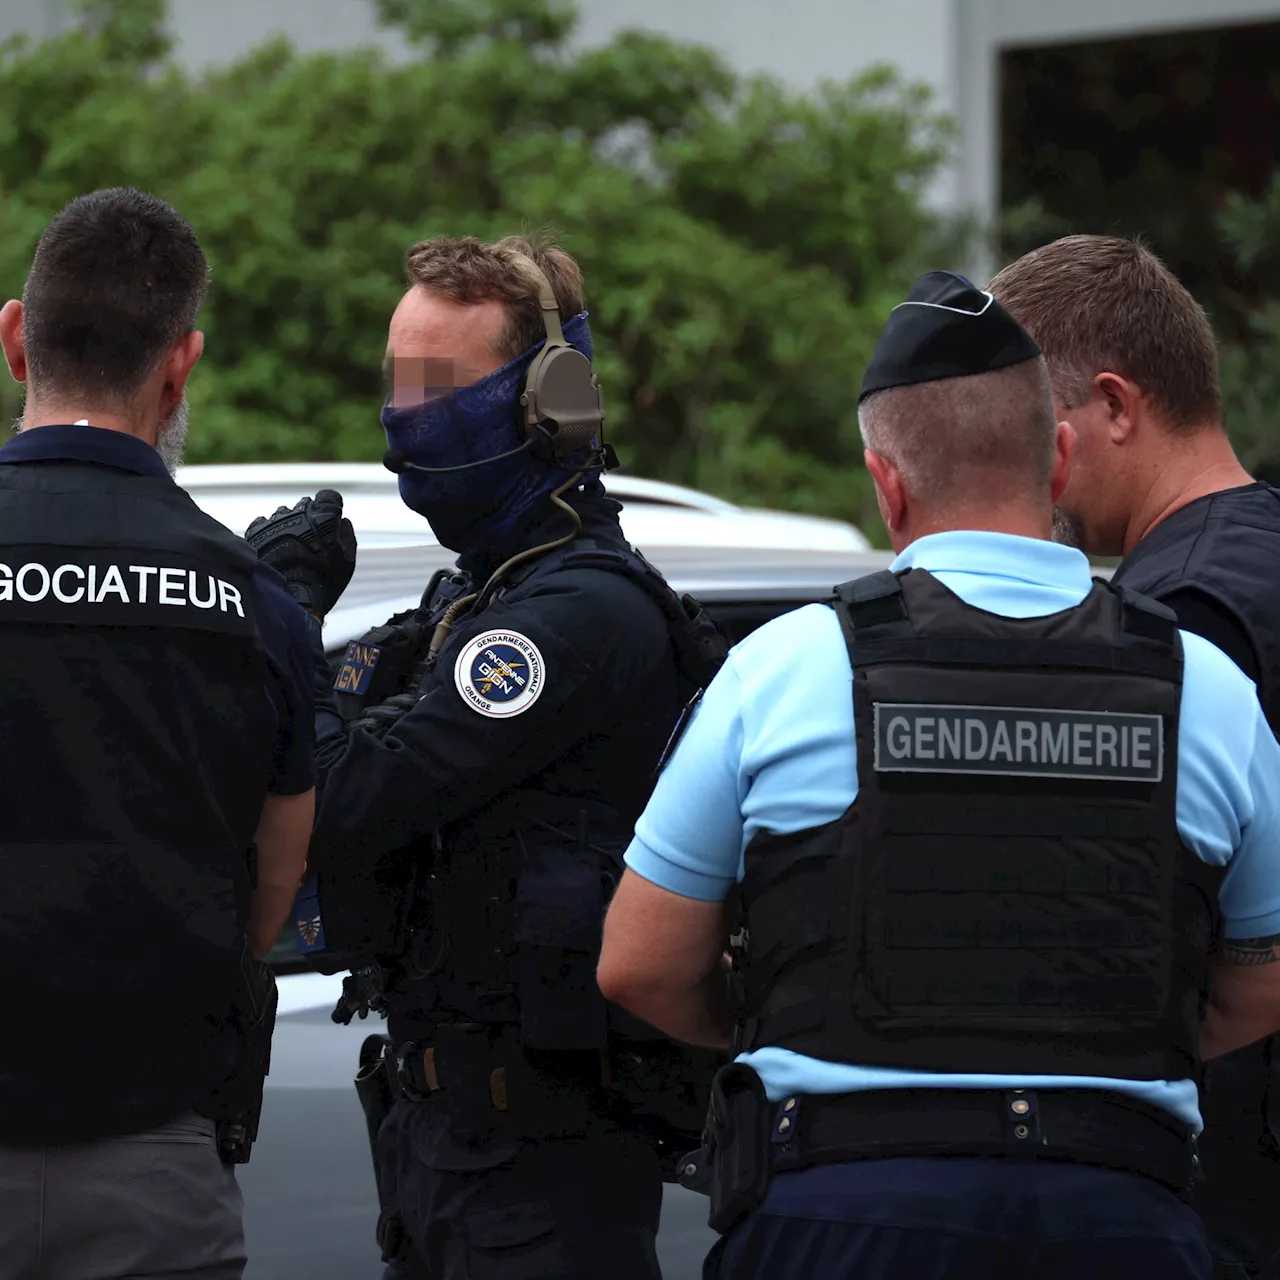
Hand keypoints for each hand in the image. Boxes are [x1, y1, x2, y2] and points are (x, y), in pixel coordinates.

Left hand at [245, 490, 356, 618]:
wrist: (287, 595)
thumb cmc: (322, 580)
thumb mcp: (346, 560)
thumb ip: (346, 535)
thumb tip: (342, 521)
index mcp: (324, 515)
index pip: (329, 496)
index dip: (330, 507)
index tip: (329, 520)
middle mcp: (299, 511)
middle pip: (305, 505)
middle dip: (308, 518)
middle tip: (309, 541)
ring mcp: (276, 520)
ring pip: (283, 515)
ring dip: (287, 526)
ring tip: (288, 550)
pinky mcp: (256, 530)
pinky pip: (263, 525)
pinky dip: (268, 534)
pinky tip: (273, 550)